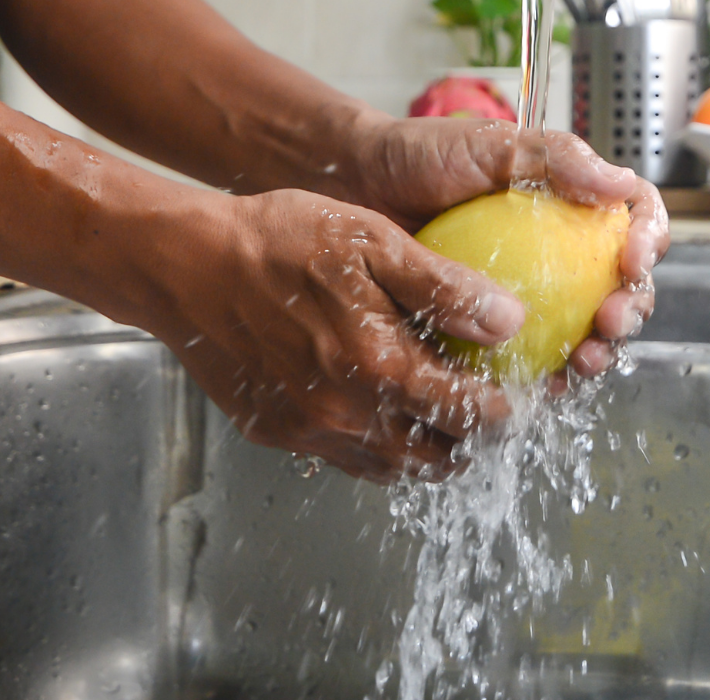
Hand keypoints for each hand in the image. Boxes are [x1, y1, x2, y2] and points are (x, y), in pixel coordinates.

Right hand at [137, 188, 524, 482]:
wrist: (186, 264)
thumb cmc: (276, 241)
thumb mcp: (371, 242)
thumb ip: (444, 287)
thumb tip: (510, 320)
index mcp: (380, 368)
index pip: (471, 415)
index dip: (507, 410)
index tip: (522, 393)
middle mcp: (347, 415)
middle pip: (438, 456)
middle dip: (474, 440)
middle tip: (492, 411)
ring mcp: (310, 431)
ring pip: (394, 467)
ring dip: (429, 450)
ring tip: (446, 418)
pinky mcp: (278, 432)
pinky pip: (347, 458)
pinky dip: (378, 447)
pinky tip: (384, 411)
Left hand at [346, 116, 668, 377]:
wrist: (357, 187)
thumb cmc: (421, 154)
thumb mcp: (489, 144)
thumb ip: (555, 157)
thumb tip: (619, 183)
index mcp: (574, 200)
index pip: (635, 219)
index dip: (649, 242)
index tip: (631, 261)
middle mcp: (564, 248)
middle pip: (624, 285)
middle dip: (632, 310)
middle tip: (610, 322)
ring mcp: (533, 291)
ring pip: (587, 329)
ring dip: (598, 352)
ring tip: (582, 362)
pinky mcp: (494, 326)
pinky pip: (532, 357)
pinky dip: (543, 375)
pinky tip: (540, 387)